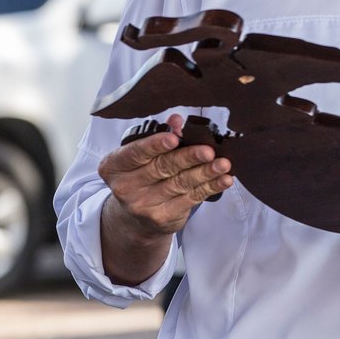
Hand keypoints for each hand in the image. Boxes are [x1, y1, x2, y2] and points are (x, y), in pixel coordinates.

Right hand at [98, 114, 231, 238]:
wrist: (137, 217)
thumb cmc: (143, 175)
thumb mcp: (144, 155)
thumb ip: (162, 135)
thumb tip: (177, 121)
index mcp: (114, 166)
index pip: (135, 153)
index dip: (155, 145)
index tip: (174, 138)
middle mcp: (124, 187)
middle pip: (162, 168)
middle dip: (188, 158)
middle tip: (209, 151)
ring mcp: (142, 205)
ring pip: (180, 183)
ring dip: (205, 172)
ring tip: (223, 163)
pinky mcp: (162, 218)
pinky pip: (191, 198)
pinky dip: (211, 187)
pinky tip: (224, 179)